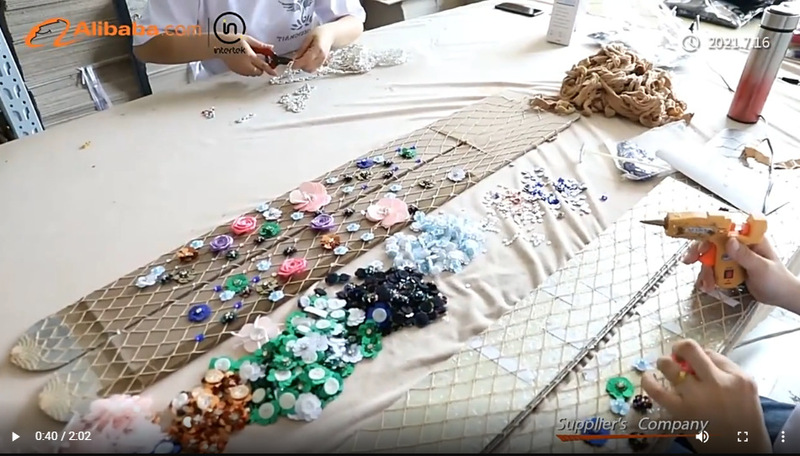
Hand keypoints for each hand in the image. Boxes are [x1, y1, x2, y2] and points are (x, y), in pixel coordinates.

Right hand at [219, 35, 276, 76]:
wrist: (218, 46)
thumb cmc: (232, 41)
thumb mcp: (248, 39)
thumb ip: (260, 44)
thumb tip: (271, 47)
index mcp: (250, 56)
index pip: (263, 65)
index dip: (270, 70)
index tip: (275, 73)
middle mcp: (246, 66)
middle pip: (258, 72)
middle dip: (261, 68)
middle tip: (258, 59)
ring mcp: (241, 70)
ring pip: (252, 73)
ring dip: (254, 69)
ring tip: (249, 59)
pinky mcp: (236, 71)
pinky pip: (246, 73)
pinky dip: (248, 69)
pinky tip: (243, 61)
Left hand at [292, 26, 333, 72]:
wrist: (331, 36)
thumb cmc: (320, 33)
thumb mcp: (309, 37)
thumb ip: (302, 48)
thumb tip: (295, 57)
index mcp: (318, 49)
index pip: (307, 60)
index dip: (298, 64)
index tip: (292, 65)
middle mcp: (322, 57)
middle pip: (309, 67)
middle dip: (301, 66)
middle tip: (296, 61)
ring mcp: (323, 61)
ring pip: (312, 70)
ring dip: (304, 68)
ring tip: (301, 61)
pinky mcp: (323, 63)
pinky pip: (314, 69)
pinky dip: (308, 67)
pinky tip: (306, 62)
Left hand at [642, 339, 770, 452]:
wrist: (743, 451)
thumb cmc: (744, 423)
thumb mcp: (746, 392)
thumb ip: (726, 373)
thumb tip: (698, 359)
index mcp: (738, 377)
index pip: (710, 353)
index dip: (700, 356)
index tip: (697, 364)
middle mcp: (718, 382)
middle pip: (690, 349)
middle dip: (679, 348)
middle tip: (676, 354)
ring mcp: (698, 396)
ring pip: (670, 366)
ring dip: (664, 363)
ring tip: (664, 365)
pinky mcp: (682, 411)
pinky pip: (658, 391)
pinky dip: (648, 382)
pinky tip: (647, 377)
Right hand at [685, 236, 799, 308]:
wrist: (780, 296)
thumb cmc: (776, 280)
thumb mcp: (761, 268)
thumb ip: (745, 255)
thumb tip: (728, 240)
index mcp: (750, 238)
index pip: (726, 229)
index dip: (709, 232)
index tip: (698, 242)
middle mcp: (739, 244)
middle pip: (713, 242)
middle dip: (700, 252)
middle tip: (688, 261)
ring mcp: (733, 255)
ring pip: (711, 257)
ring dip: (705, 270)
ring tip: (706, 285)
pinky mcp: (730, 267)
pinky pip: (714, 268)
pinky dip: (708, 276)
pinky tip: (706, 285)